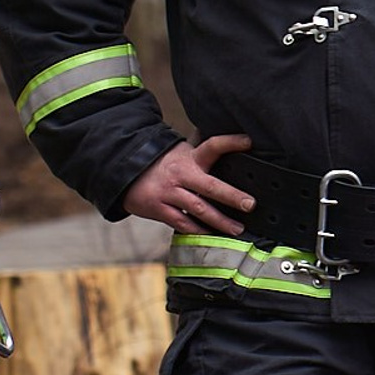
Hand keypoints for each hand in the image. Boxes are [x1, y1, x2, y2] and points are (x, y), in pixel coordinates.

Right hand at [125, 133, 255, 235]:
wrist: (124, 170)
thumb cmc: (162, 163)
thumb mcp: (183, 152)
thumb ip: (204, 152)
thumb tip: (232, 139)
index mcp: (190, 158)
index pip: (212, 146)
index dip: (230, 142)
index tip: (248, 141)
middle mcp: (181, 175)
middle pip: (209, 186)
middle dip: (231, 196)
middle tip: (250, 205)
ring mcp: (169, 193)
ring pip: (198, 209)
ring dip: (219, 221)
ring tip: (237, 229)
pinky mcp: (159, 209)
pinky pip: (182, 222)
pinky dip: (197, 230)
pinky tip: (212, 235)